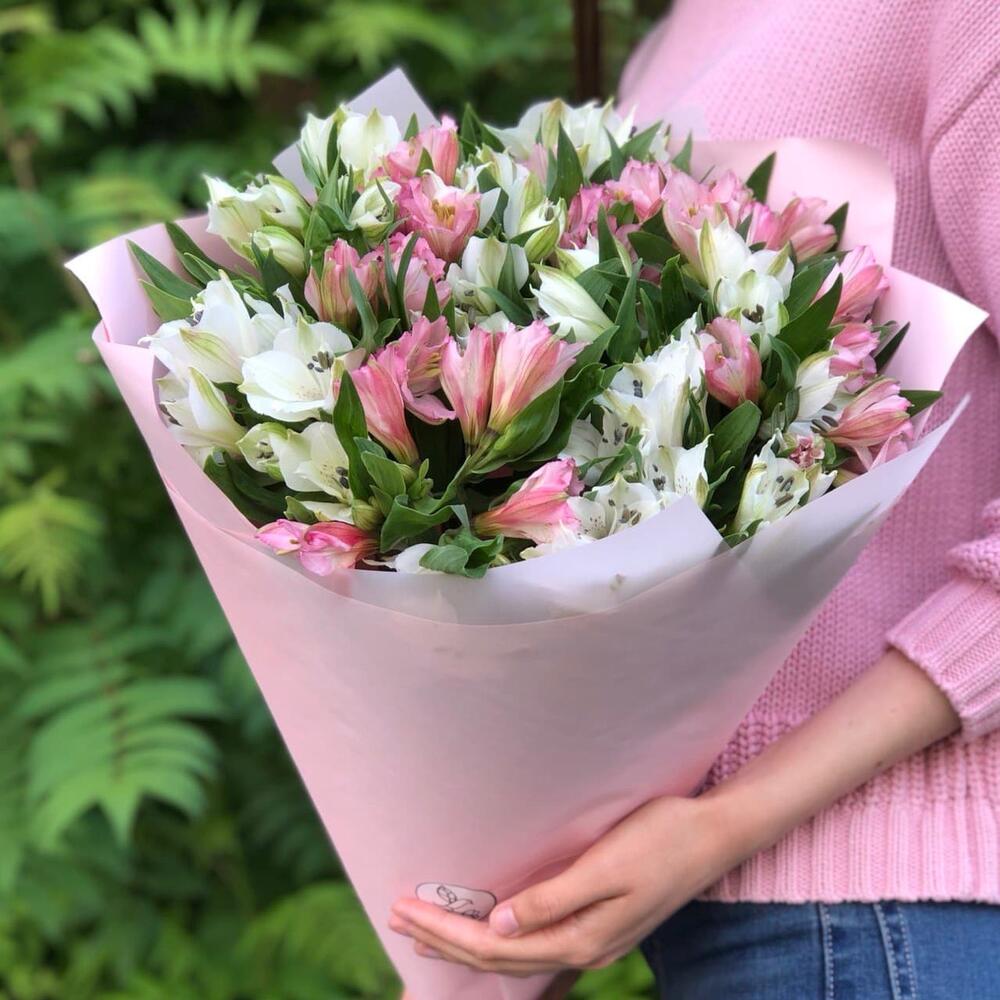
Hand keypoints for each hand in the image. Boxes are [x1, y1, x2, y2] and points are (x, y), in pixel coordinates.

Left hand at [389, 652, 959, 977]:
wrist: (715, 834)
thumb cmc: (662, 837)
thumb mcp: (608, 864)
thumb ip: (555, 898)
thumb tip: (502, 926)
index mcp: (582, 935)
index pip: (496, 946)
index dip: (447, 932)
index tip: (405, 908)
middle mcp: (584, 945)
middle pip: (498, 956)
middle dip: (444, 939)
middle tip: (397, 916)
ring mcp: (593, 937)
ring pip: (514, 953)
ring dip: (467, 941)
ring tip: (426, 926)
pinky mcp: (599, 922)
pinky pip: (535, 942)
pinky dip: (500, 939)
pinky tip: (488, 929)